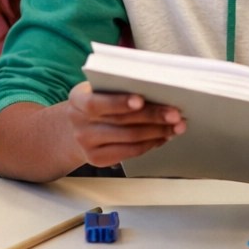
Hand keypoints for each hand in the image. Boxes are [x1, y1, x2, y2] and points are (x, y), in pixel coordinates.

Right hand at [64, 81, 183, 166]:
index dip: (119, 102)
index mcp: (78, 100)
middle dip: (152, 117)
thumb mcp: (97, 91)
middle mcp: (79, 123)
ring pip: (129, 138)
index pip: (97, 102)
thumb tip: (156, 91)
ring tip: (176, 126)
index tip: (141, 100)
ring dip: (157, 132)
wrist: (72, 131)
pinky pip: (129, 152)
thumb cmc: (95, 104)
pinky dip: (150, 144)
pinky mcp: (97, 159)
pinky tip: (162, 137)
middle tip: (175, 114)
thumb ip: (117, 89)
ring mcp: (87, 144)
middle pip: (121, 121)